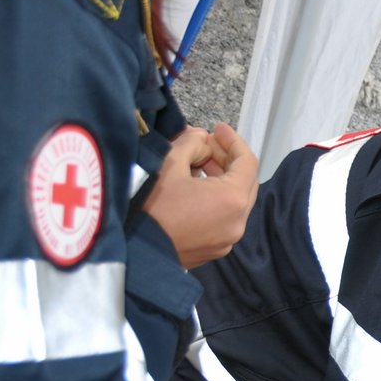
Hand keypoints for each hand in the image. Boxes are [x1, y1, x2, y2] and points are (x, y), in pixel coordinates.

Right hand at [141, 122, 258, 267]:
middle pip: (246, 182)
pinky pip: (226, 218)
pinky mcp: (215, 249)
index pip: (247, 162)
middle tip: (207, 143)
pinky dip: (218, 199)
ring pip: (236, 201)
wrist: (133, 252)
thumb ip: (191, 144)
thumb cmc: (150, 207)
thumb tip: (201, 139)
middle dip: (228, 159)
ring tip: (199, 162)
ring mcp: (228, 240)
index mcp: (232, 200)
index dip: (233, 140)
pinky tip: (197, 186)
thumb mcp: (169, 164)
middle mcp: (238, 223)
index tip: (218, 128)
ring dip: (223, 178)